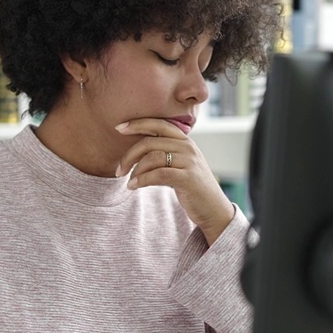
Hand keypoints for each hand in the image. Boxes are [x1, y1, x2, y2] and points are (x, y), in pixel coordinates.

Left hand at [115, 119, 235, 244]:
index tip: (119, 128)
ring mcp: (189, 162)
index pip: (158, 124)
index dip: (138, 124)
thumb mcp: (180, 164)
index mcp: (184, 140)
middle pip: (150, 142)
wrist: (213, 208)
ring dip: (135, 170)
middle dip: (129, 155)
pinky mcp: (188, 178)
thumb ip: (165, 153)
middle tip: (119, 170)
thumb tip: (136, 150)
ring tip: (129, 181)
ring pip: (152, 158)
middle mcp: (188, 147)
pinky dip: (142, 180)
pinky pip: (158, 174)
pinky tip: (133, 186)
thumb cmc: (192, 186)